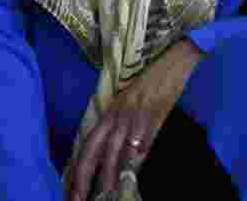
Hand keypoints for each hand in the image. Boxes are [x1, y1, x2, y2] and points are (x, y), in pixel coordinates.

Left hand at [66, 39, 203, 200]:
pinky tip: (137, 170)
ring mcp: (136, 113)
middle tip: (82, 200)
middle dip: (89, 178)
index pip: (89, 144)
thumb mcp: (132, 103)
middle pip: (98, 150)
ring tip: (109, 194)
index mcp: (111, 111)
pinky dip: (138, 156)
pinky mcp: (154, 112)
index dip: (79, 169)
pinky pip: (144, 139)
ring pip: (119, 148)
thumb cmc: (153, 81)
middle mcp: (118, 113)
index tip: (73, 191)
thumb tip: (121, 157)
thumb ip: (123, 126)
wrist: (173, 60)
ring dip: (114, 173)